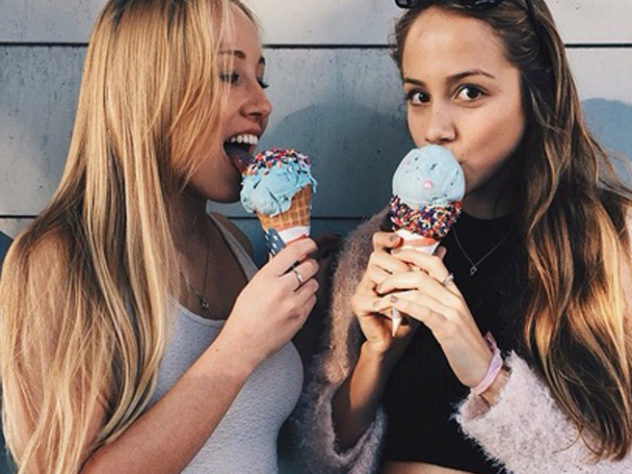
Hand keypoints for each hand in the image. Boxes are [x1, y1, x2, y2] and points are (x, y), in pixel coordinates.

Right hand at [221, 238, 318, 367]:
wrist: (244, 343)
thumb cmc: (245, 316)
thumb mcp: (253, 286)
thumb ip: (271, 272)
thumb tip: (285, 259)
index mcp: (266, 277)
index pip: (293, 252)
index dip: (306, 245)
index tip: (311, 244)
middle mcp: (281, 289)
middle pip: (310, 266)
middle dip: (310, 265)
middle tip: (306, 267)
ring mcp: (293, 304)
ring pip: (314, 284)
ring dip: (309, 283)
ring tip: (296, 289)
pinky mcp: (301, 317)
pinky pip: (313, 300)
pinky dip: (307, 299)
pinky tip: (295, 303)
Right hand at [351, 232, 418, 357]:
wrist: (398, 339)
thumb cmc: (409, 313)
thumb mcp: (422, 289)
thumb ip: (428, 268)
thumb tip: (442, 250)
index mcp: (384, 267)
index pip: (378, 242)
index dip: (385, 238)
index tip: (398, 239)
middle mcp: (370, 274)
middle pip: (376, 255)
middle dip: (397, 265)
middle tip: (413, 277)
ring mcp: (362, 288)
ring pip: (373, 273)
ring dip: (394, 285)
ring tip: (407, 297)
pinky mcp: (358, 304)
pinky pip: (374, 298)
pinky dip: (389, 305)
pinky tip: (398, 312)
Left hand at [374, 247, 492, 387]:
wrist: (483, 368)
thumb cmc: (464, 345)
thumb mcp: (452, 317)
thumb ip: (439, 301)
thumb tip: (419, 290)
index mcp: (455, 293)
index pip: (434, 263)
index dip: (413, 255)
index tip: (394, 257)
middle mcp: (454, 298)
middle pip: (422, 274)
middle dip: (396, 275)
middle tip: (380, 282)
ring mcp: (452, 312)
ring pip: (420, 290)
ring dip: (395, 290)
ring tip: (379, 296)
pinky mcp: (448, 329)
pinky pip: (424, 311)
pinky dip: (406, 305)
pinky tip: (393, 304)